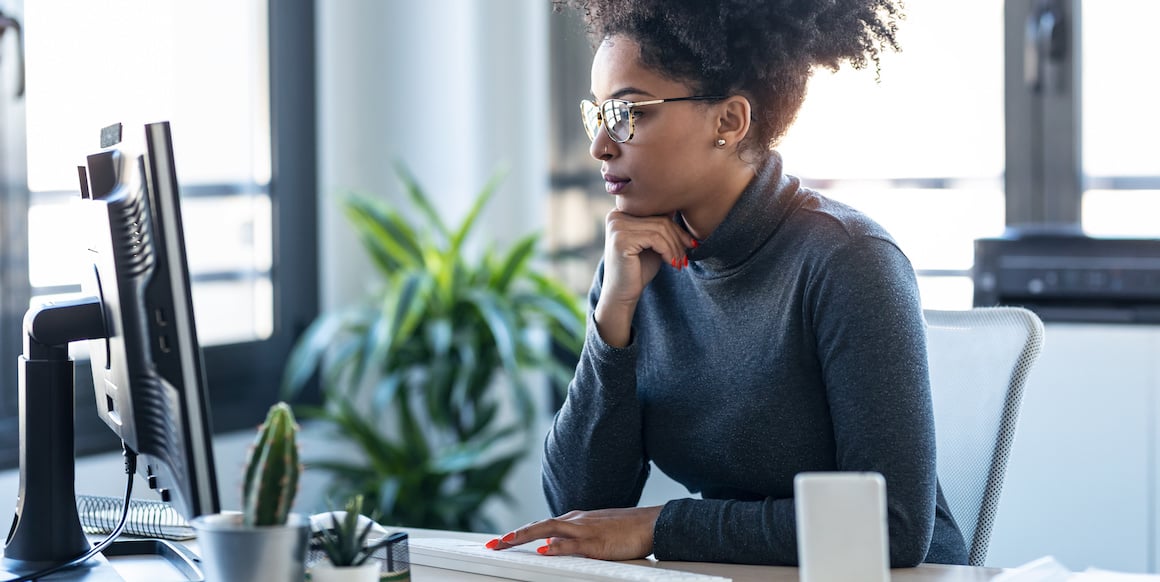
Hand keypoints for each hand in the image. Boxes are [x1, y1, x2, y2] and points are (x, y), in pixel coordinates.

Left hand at [486, 506, 663, 560]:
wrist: (651, 522)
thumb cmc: (626, 530)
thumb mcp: (595, 534)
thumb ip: (573, 541)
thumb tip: (551, 548)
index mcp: (574, 520)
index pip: (540, 526)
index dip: (519, 533)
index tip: (500, 541)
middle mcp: (575, 521)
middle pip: (538, 526)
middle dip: (513, 535)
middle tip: (492, 544)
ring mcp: (585, 530)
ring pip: (549, 530)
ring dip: (526, 535)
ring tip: (506, 541)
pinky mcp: (597, 542)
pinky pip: (573, 544)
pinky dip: (557, 546)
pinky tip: (544, 550)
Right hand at [595, 210, 695, 346]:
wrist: (622, 294)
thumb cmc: (638, 269)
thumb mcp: (653, 242)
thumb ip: (661, 225)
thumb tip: (682, 204)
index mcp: (622, 212)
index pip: (657, 210)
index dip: (676, 227)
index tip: (690, 243)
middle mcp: (616, 215)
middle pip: (660, 218)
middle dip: (678, 238)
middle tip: (685, 257)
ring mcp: (617, 226)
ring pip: (660, 228)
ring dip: (675, 247)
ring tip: (680, 262)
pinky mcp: (621, 239)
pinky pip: (655, 239)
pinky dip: (668, 251)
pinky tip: (671, 263)